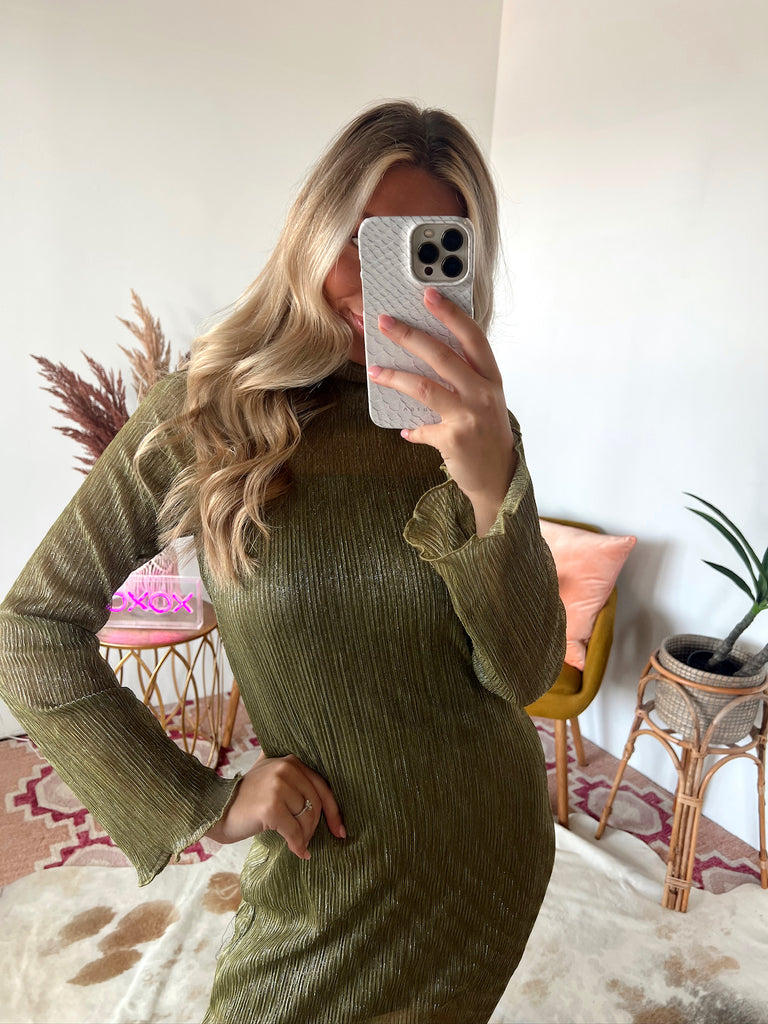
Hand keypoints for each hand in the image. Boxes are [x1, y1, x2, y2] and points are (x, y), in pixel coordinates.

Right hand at [206, 752, 345, 859]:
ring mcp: (278, 787)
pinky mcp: (271, 807)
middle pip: (316, 803)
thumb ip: (291, 774)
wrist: (215, 809)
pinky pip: (294, 831)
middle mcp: (286, 768)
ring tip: (299, 845)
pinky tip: (298, 852)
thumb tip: (327, 793)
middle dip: (316, 827)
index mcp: (290, 760)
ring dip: (305, 837)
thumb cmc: (245, 798)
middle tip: (309, 841)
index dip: (334, 810)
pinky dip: (298, 845)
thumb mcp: (268, 774)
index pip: (322, 786)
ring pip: (306, 818)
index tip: (340, 829)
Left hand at [368, 287, 516, 534]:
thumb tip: (423, 357)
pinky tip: (403, 429)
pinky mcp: (454, 439)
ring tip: (374, 370)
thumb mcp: (483, 399)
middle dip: (410, 335)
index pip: (472, 337)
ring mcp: (469, 416)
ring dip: (395, 376)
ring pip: (425, 387)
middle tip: (385, 322)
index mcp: (490, 377)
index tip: (429, 294)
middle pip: (442, 355)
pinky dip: (411, 428)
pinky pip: (421, 427)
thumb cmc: (487, 431)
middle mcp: (482, 392)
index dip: (450, 314)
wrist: (498, 476)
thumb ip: (460, 378)